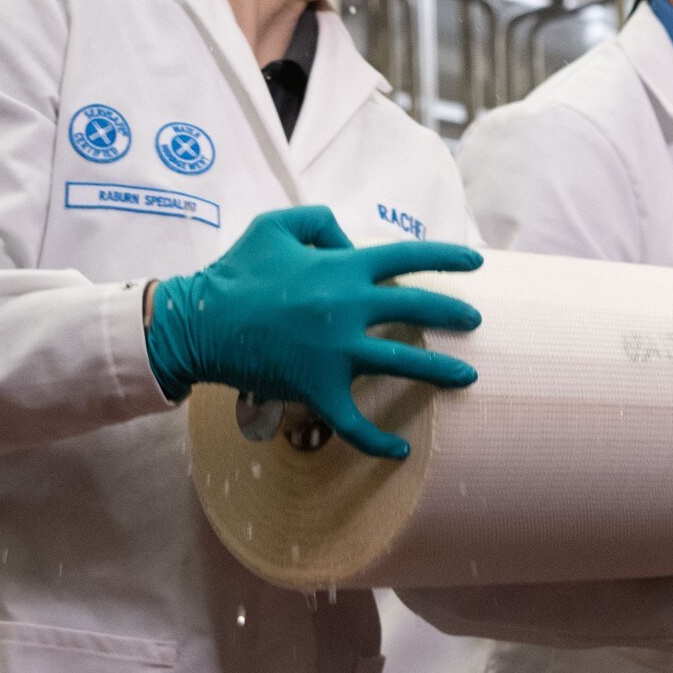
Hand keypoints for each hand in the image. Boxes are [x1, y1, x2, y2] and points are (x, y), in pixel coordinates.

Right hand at [146, 206, 482, 459]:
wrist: (197, 320)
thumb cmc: (236, 272)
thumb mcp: (275, 226)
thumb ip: (320, 222)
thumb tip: (351, 244)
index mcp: (341, 267)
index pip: (406, 257)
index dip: (446, 257)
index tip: (475, 264)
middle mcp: (347, 306)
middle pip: (416, 307)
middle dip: (453, 312)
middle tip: (475, 320)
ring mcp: (336, 350)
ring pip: (404, 362)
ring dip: (442, 371)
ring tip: (468, 377)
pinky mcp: (318, 388)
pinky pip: (355, 422)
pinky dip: (379, 441)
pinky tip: (402, 450)